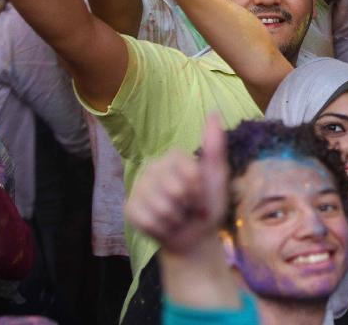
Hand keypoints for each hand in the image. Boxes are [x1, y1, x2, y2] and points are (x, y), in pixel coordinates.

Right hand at [124, 115, 227, 253]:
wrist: (194, 235)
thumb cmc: (208, 203)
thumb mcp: (217, 175)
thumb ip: (214, 145)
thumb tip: (214, 112)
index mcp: (174, 157)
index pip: (189, 173)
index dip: (199, 189)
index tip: (201, 192)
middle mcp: (153, 167)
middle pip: (175, 190)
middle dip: (188, 204)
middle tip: (189, 206)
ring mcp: (138, 187)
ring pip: (161, 207)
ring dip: (176, 218)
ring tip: (178, 215)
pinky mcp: (129, 208)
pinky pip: (147, 219)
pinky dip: (162, 227)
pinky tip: (164, 224)